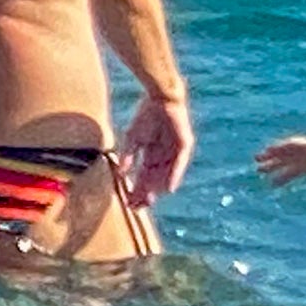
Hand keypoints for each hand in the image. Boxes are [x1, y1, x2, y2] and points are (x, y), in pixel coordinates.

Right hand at [118, 89, 195, 208]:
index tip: (129, 203)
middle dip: (145, 194)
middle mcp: (163, 155)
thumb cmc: (146, 115)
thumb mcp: (132, 138)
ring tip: (149, 203)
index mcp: (151, 153)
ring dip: (157, 189)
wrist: (160, 98)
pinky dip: (174, 175)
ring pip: (165, 175)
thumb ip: (128, 156)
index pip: (143, 176)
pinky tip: (168, 189)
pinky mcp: (184, 145)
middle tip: (137, 208)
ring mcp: (174, 151)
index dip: (136, 189)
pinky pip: (179, 163)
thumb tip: (121, 175)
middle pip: (154, 179)